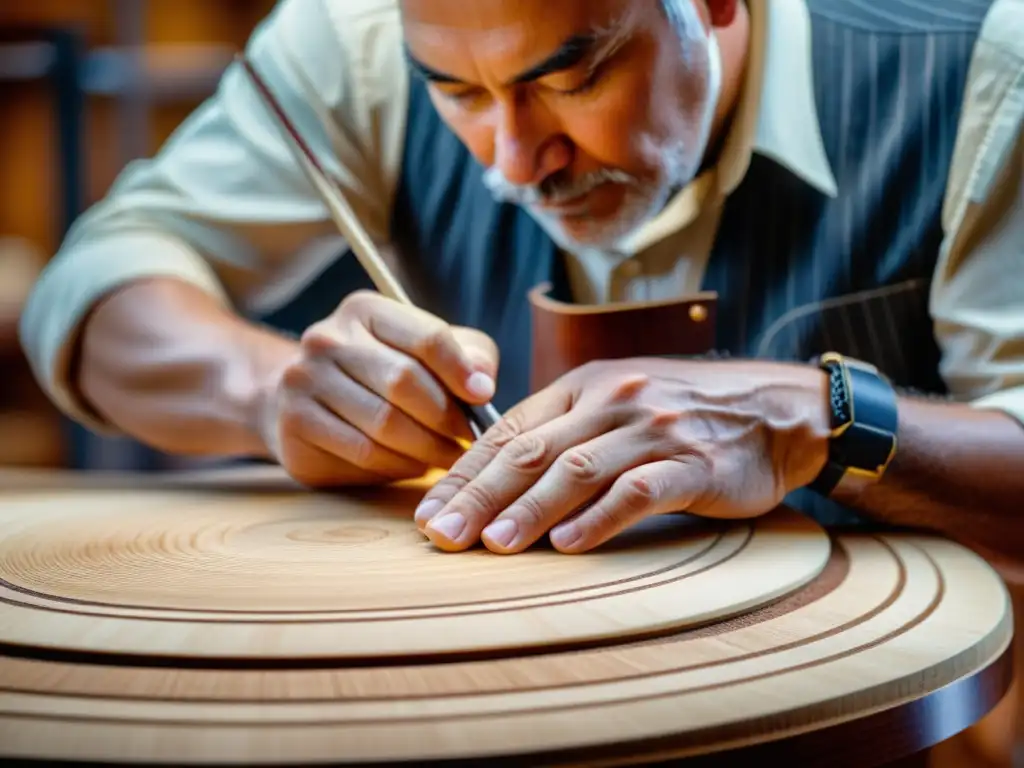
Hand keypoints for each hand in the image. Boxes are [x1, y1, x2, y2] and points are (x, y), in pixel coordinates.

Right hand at [257, 290, 497, 486]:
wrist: (300, 400)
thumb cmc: (381, 374)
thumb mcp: (425, 352)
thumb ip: (465, 356)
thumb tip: (483, 383)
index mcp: (364, 311)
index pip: (426, 337)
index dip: (461, 370)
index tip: (483, 397)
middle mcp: (327, 339)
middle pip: (405, 383)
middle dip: (446, 418)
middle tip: (469, 439)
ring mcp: (303, 381)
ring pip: (385, 425)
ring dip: (427, 448)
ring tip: (449, 456)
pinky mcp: (294, 425)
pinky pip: (363, 454)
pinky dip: (398, 465)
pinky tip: (413, 465)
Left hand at [414, 358, 830, 553]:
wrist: (775, 410)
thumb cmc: (685, 410)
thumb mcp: (618, 398)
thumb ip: (565, 427)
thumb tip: (497, 472)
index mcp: (585, 385)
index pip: (510, 430)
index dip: (466, 472)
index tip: (430, 509)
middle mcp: (612, 401)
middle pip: (533, 451)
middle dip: (480, 495)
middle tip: (441, 534)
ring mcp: (653, 431)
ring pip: (577, 469)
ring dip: (530, 510)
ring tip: (493, 545)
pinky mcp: (694, 465)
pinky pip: (639, 491)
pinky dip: (600, 518)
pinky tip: (569, 544)